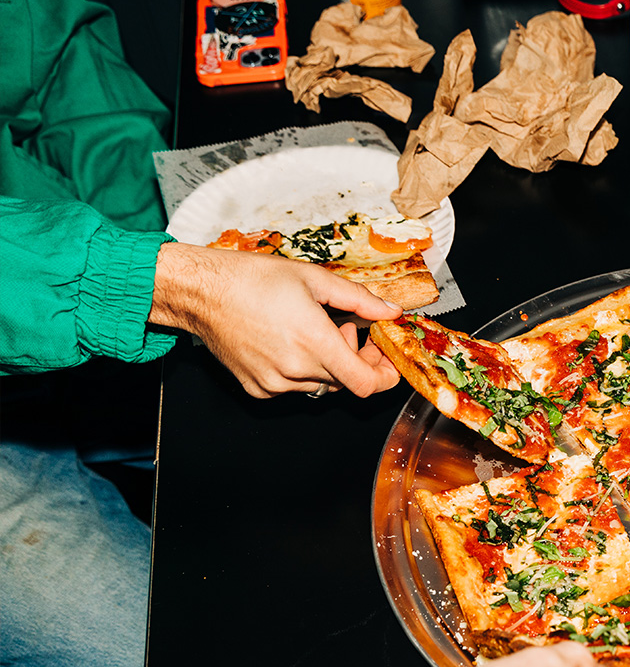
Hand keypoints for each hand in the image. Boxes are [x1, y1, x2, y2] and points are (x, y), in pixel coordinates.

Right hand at [149, 242, 402, 397]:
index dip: (384, 375)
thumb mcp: (314, 279)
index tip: (385, 358)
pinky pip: (294, 386)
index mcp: (313, 342)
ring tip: (312, 329)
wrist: (201, 291)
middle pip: (346, 380)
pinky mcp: (257, 388)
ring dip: (328, 362)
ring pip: (322, 383)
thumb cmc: (251, 279)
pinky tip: (289, 341)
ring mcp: (274, 383)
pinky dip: (302, 369)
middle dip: (355, 357)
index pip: (366, 384)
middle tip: (343, 326)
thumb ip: (360, 300)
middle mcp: (294, 370)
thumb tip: (391, 311)